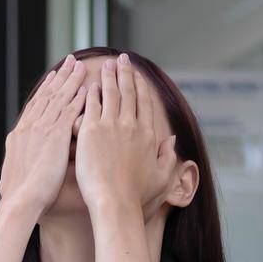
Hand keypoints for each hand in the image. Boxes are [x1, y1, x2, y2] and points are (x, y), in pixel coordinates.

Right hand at [0, 54, 85, 216]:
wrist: (21, 200)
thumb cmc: (17, 197)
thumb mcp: (9, 181)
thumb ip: (10, 175)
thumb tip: (2, 183)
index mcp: (18, 134)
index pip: (34, 105)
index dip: (45, 89)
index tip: (53, 77)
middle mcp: (29, 126)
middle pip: (48, 94)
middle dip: (60, 76)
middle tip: (70, 61)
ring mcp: (42, 129)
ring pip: (60, 98)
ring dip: (71, 80)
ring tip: (81, 66)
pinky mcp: (56, 135)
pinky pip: (70, 111)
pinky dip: (79, 98)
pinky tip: (88, 88)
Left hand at [73, 54, 175, 214]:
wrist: (114, 201)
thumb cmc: (137, 195)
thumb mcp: (161, 177)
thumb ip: (168, 156)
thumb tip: (172, 140)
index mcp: (148, 135)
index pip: (145, 103)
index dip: (141, 87)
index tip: (138, 76)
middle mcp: (131, 125)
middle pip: (129, 93)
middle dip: (126, 73)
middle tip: (123, 59)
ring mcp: (110, 126)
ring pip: (110, 94)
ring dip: (109, 77)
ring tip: (107, 65)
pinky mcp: (91, 131)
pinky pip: (92, 105)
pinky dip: (93, 94)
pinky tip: (91, 86)